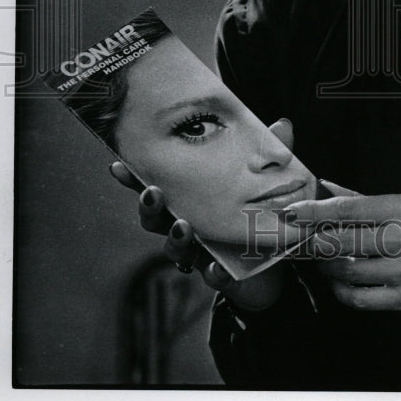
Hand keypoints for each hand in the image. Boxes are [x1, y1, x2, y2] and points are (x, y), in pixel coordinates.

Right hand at [109, 117, 295, 310]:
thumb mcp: (266, 178)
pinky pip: (212, 277)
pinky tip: (217, 267)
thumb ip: (271, 152)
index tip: (118, 164)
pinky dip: (213, 273)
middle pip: (155, 220)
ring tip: (184, 227)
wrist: (277, 263)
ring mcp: (201, 252)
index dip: (134, 179)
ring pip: (176, 250)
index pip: (158, 186)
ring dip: (176, 239)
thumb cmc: (258, 212)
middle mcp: (188, 225)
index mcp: (191, 198)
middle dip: (149, 208)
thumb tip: (282, 123)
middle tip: (154, 194)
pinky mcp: (221, 275)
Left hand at [284, 186, 400, 312]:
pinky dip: (341, 291)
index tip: (292, 212)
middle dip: (312, 241)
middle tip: (300, 238)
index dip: (314, 211)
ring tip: (321, 259)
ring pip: (346, 272)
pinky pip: (359, 299)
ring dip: (324, 266)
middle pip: (340, 242)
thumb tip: (326, 189)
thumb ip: (365, 201)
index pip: (347, 209)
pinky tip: (339, 282)